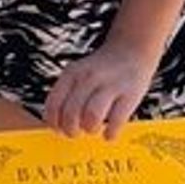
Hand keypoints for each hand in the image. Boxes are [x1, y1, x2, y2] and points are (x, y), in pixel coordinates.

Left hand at [42, 43, 161, 138]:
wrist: (131, 50)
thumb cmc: (101, 68)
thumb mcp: (77, 73)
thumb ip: (65, 94)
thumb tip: (54, 122)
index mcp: (72, 73)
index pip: (54, 103)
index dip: (53, 121)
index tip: (56, 129)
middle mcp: (89, 78)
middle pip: (71, 112)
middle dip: (70, 129)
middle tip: (74, 133)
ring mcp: (111, 85)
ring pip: (92, 115)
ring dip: (89, 129)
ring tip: (91, 129)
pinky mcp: (130, 94)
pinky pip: (117, 119)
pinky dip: (111, 132)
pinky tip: (109, 133)